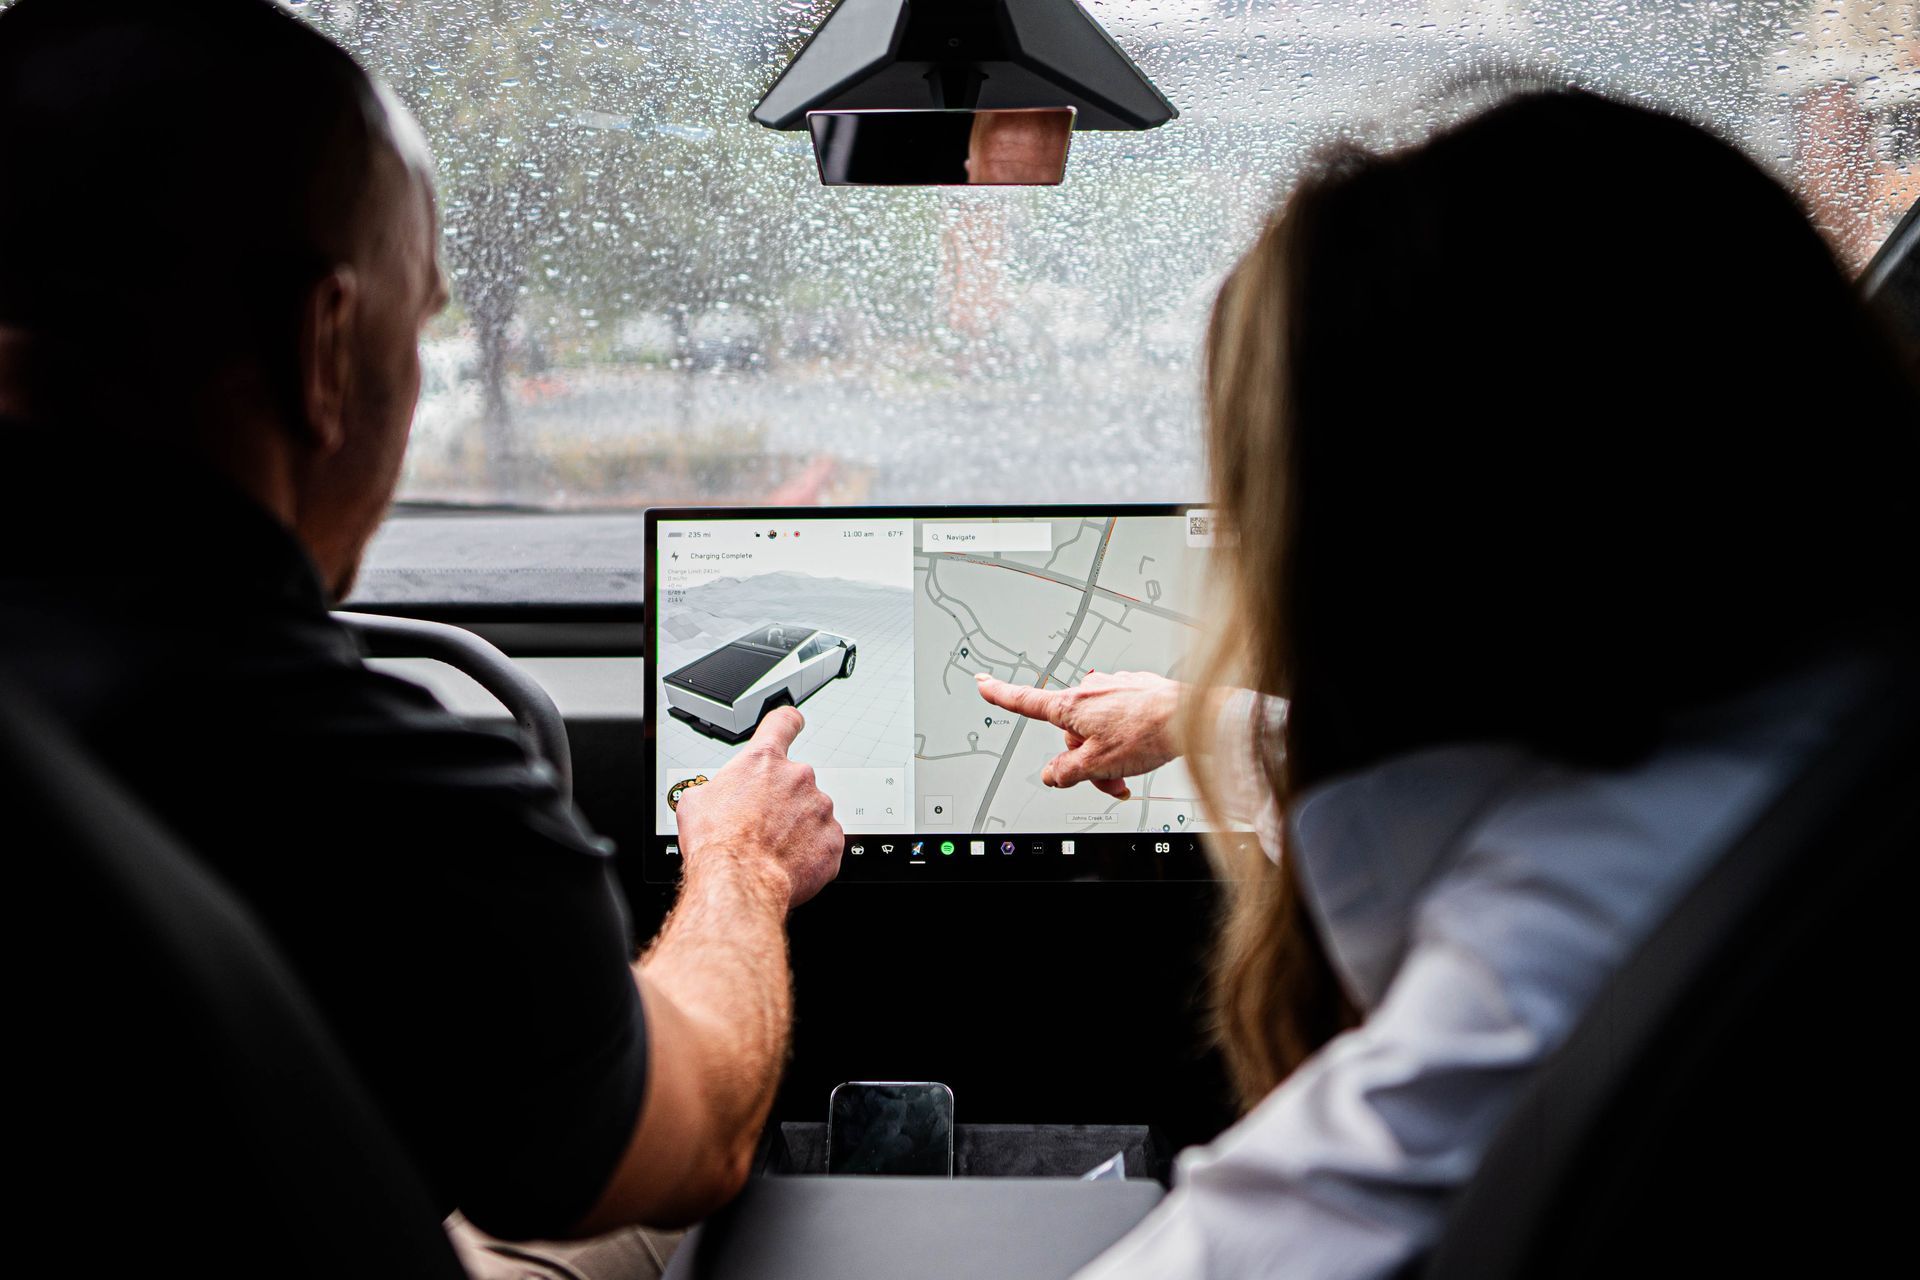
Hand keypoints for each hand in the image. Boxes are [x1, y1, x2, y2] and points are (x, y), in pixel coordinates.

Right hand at [673, 707, 842, 907]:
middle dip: (781, 801)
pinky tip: (788, 862)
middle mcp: (798, 778)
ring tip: (772, 848)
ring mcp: (820, 808)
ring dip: (797, 828)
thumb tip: (714, 796)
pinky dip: (810, 853)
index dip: (788, 723)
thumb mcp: (695, 802)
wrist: (740, 880)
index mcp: (764, 761)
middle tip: (761, 825)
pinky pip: (824, 842)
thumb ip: (716, 788)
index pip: (783, 724)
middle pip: (794, 782)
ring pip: (811, 814)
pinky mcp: (832, 840)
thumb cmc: (718, 843)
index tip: (793, 724)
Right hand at [975, 670, 1184, 799]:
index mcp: (1071, 706)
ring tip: (1130, 767)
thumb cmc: (1148, 733)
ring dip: (1108, 750)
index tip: (983, 683)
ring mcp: (1113, 687)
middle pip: (1071, 731)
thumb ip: (1066, 772)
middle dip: (1085, 756)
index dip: (1001, 695)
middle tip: (1108, 777)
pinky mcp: (1134, 689)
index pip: (1026, 702)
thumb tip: (1050, 774)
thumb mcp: (1097, 765)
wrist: (1192, 717)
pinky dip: (1125, 735)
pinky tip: (1144, 744)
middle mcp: (1089, 689)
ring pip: (1097, 726)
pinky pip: (1118, 717)